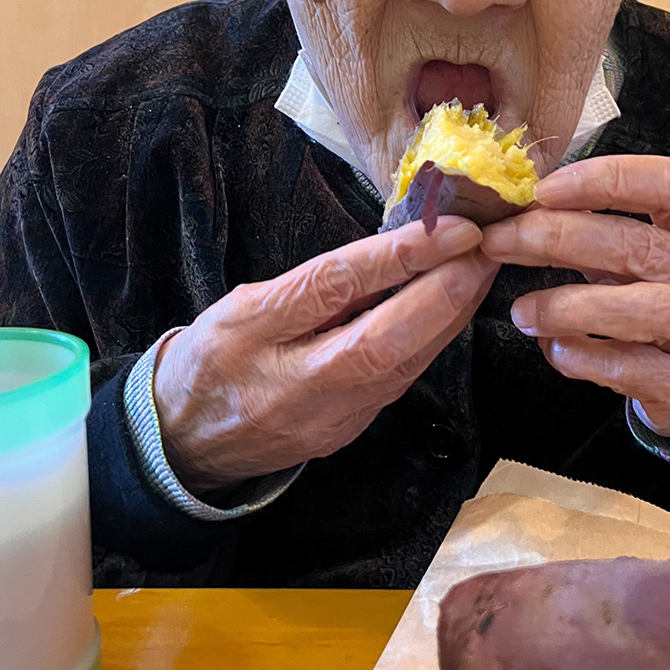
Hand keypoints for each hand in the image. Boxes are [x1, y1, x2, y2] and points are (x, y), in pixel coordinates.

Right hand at [153, 217, 495, 492]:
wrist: (184, 442)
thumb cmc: (214, 356)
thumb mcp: (243, 304)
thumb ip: (312, 285)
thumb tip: (392, 253)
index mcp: (252, 332)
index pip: (334, 288)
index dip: (397, 256)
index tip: (451, 227)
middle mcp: (292, 382)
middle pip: (381, 343)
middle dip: (443, 296)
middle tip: (486, 251)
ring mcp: (324, 418)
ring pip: (401, 369)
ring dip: (450, 318)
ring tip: (482, 272)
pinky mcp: (347, 434)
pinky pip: (397, 384)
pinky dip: (431, 344)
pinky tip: (454, 313)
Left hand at [480, 156, 669, 448]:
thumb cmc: (661, 295)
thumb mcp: (641, 252)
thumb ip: (593, 226)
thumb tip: (517, 210)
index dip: (609, 178)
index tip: (544, 190)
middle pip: (641, 245)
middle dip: (560, 238)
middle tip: (501, 241)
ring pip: (648, 309)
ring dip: (572, 306)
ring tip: (522, 311)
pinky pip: (635, 369)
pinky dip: (586, 358)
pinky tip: (553, 349)